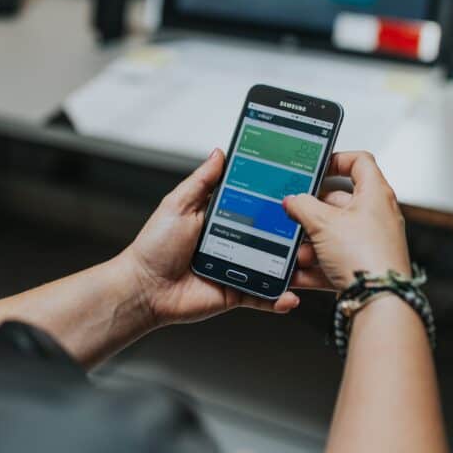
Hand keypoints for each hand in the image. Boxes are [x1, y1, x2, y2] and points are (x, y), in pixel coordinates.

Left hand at [123, 148, 328, 328]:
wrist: (144, 288)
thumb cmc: (154, 246)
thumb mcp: (178, 205)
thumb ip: (202, 181)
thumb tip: (219, 154)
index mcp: (218, 217)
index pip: (252, 204)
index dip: (271, 199)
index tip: (293, 190)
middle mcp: (231, 241)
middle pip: (268, 235)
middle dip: (289, 233)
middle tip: (309, 227)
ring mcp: (235, 268)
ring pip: (271, 266)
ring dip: (290, 266)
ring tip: (307, 260)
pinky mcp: (235, 293)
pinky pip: (262, 296)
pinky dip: (278, 298)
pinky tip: (291, 295)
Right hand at [283, 151, 410, 291]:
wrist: (379, 302)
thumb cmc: (367, 257)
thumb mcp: (324, 223)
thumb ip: (302, 206)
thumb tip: (292, 201)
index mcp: (374, 195)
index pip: (359, 162)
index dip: (336, 160)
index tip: (316, 167)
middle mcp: (376, 217)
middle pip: (337, 203)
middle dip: (311, 211)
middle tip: (293, 214)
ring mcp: (369, 243)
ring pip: (331, 235)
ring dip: (309, 242)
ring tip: (293, 248)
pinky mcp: (361, 267)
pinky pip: (331, 261)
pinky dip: (313, 265)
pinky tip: (296, 271)